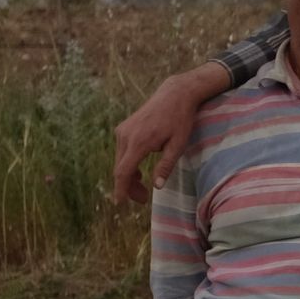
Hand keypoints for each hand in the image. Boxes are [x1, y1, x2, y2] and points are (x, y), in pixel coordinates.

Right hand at [110, 64, 231, 201]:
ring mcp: (122, 131)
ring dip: (129, 176)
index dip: (120, 189)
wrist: (174, 95)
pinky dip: (128, 164)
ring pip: (120, 161)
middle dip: (129, 187)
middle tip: (143, 200)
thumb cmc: (180, 120)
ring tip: (143, 189)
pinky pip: (122, 152)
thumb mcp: (178, 145)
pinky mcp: (123, 128)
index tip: (119, 203)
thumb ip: (166, 166)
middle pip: (120, 168)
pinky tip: (139, 173)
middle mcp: (125, 136)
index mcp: (139, 142)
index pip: (123, 171)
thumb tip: (156, 186)